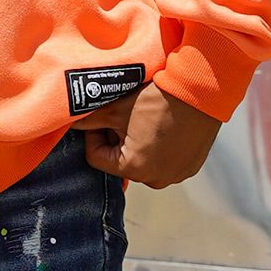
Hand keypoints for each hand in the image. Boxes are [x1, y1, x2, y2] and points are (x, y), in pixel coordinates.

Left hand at [78, 82, 221, 188]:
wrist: (199, 90)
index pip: (96, 158)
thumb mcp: (116, 107)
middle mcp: (156, 180)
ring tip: (145, 117)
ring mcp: (176, 175)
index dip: (94, 134)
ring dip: (137, 142)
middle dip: (116, 138)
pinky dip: (159, 145)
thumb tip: (71, 123)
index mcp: (134, 169)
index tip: (104, 115)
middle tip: (124, 113)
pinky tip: (163, 123)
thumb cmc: (156, 99)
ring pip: (143, 160)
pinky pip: (165, 160)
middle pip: (120, 160)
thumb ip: (89, 120)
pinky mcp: (191, 167)